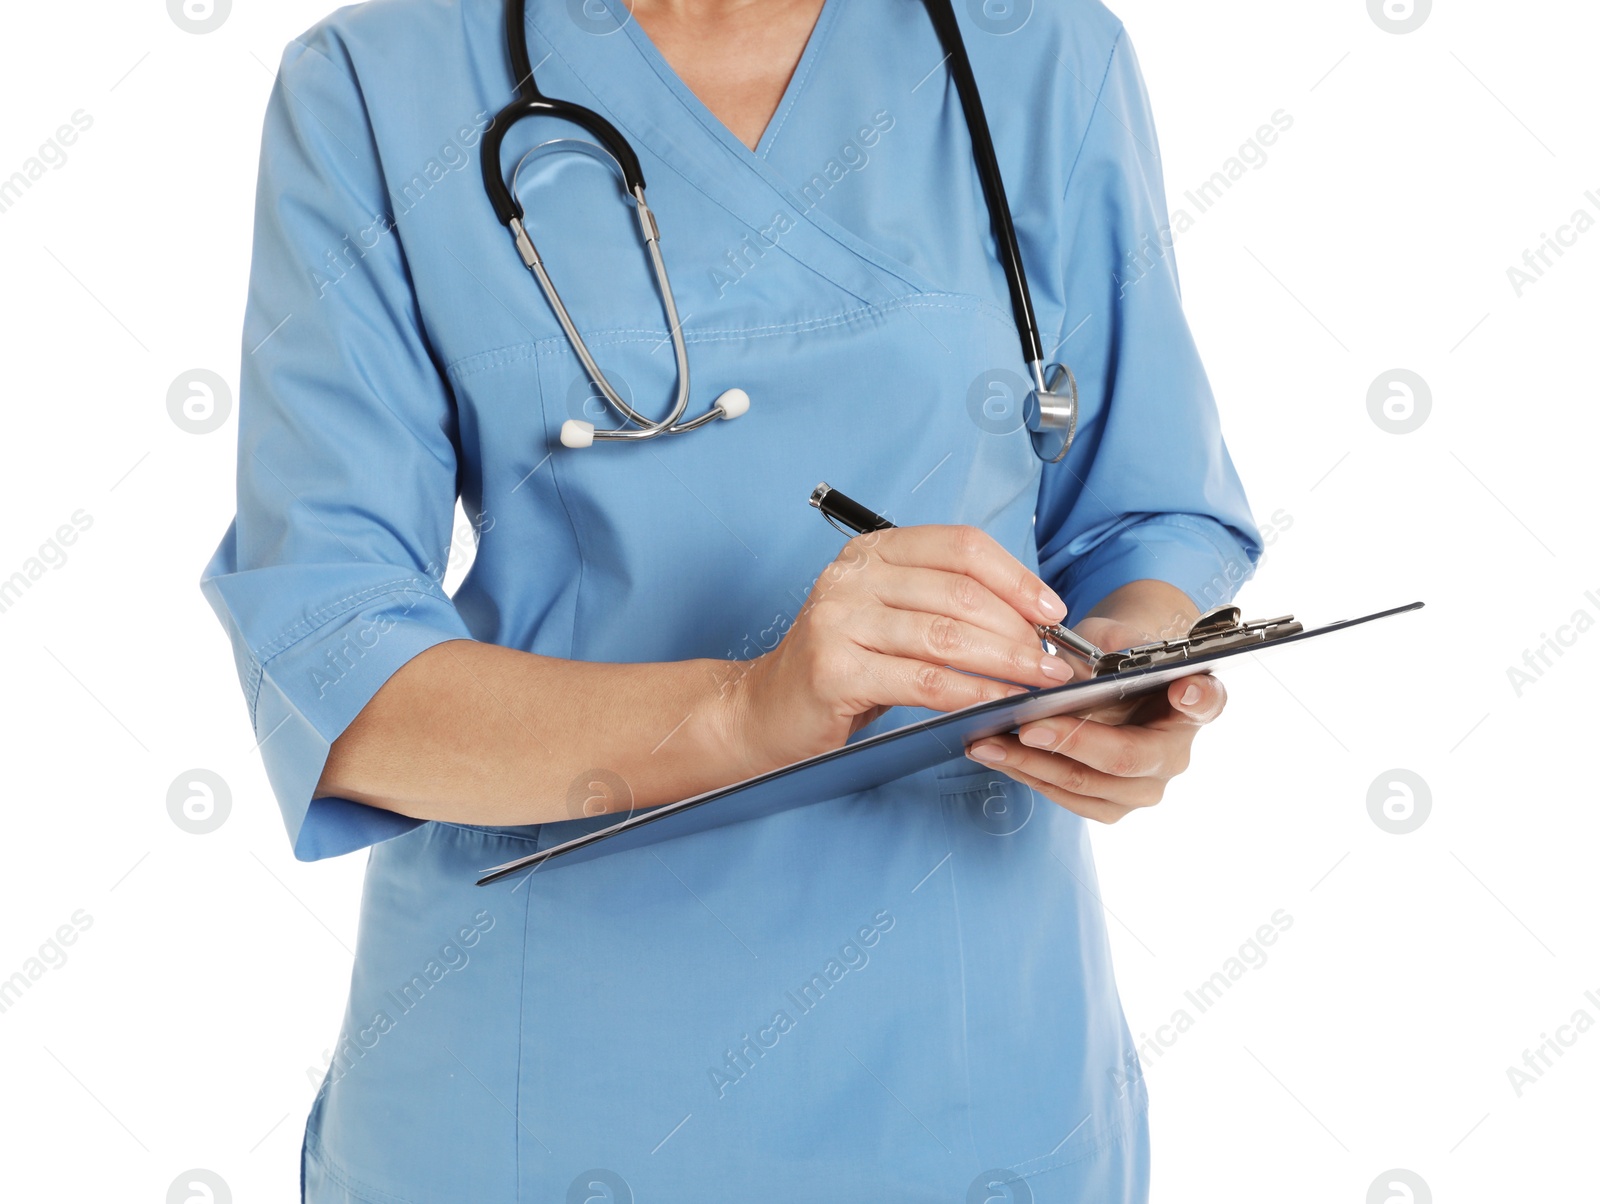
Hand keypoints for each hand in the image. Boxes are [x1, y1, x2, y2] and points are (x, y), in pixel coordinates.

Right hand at [726, 525, 1074, 776]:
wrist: (763, 711)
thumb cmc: (838, 666)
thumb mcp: (887, 616)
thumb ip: (942, 604)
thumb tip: (1027, 616)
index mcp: (872, 552)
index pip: (959, 546)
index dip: (1015, 577)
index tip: (1051, 610)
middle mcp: (852, 577)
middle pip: (959, 591)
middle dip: (1018, 627)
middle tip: (1053, 659)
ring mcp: (838, 621)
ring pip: (946, 636)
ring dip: (1005, 662)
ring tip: (1039, 682)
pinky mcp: (834, 670)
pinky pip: (924, 681)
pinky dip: (971, 693)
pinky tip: (998, 703)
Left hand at [963, 612, 1227, 822]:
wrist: (1114, 679)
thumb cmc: (1117, 652)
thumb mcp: (1111, 637)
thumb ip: (1103, 654)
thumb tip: (1064, 680)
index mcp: (1193, 701)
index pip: (1207, 700)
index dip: (1197, 698)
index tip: (1184, 688)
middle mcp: (1176, 753)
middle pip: (1128, 757)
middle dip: (1072, 743)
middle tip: (1027, 727)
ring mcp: (1145, 786)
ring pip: (1088, 786)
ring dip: (1033, 765)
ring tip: (987, 743)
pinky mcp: (1111, 804)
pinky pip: (1067, 798)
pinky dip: (1027, 775)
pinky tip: (994, 755)